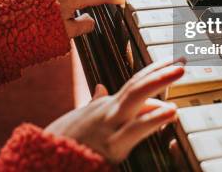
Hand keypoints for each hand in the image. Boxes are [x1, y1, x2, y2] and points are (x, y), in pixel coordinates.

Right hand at [46, 58, 184, 162]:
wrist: (40, 160)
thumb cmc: (63, 141)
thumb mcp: (78, 117)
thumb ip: (92, 103)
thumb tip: (101, 87)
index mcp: (104, 107)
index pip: (133, 83)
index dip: (152, 71)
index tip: (170, 61)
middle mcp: (108, 111)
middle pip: (137, 85)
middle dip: (160, 71)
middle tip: (182, 61)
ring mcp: (109, 126)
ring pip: (136, 98)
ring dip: (159, 82)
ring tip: (179, 73)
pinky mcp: (110, 146)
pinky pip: (135, 129)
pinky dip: (154, 118)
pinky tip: (171, 111)